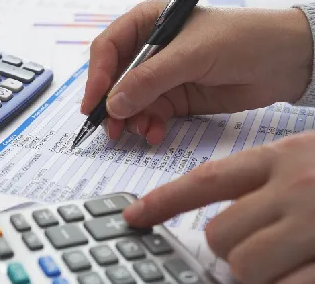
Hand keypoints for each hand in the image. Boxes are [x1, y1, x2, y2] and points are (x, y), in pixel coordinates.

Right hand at [81, 0, 312, 143]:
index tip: (94, 103)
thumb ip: (149, 80)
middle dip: (112, 105)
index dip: (97, 76)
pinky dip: (149, 126)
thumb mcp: (191, 55)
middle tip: (112, 129)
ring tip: (140, 131)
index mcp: (147, 24)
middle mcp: (150, 50)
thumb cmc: (241, 39)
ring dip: (131, 120)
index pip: (108, 48)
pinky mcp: (175, 98)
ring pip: (130, 102)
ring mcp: (162, 76)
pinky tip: (155, 133)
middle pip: (116, 80)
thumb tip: (112, 104)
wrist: (285, 63)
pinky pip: (150, 115)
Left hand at [123, 131, 314, 283]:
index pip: (205, 180)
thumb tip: (229, 209)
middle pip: (216, 233)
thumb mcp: (305, 160)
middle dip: (228, 246)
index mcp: (279, 158)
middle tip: (260, 243)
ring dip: (257, 271)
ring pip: (243, 265)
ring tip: (288, 257)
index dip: (163, 200)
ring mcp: (312, 224)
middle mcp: (292, 187)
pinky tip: (300, 272)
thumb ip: (264, 180)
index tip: (133, 216)